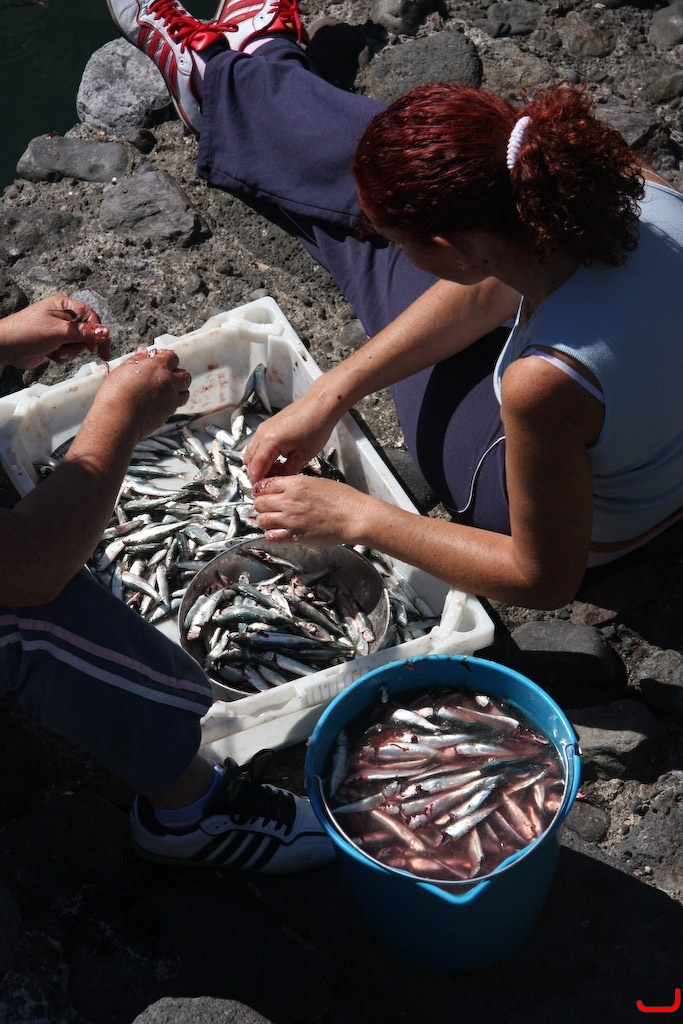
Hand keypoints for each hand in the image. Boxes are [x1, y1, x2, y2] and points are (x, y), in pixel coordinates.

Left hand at [0, 294, 110, 368]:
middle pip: (88, 333)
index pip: (91, 316)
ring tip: (55, 350)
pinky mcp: (57, 343)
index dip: (98, 332)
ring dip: (69, 352)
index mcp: (65, 305)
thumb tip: (105, 331)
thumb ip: (83, 332)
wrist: (6, 347)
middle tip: (71, 348)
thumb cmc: (25, 332)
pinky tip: (51, 354)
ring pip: (80, 345)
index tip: (101, 348)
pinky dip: (63, 356)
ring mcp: (60, 330)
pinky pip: (70, 352)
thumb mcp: (58, 331)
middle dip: (80, 344)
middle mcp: (64, 316)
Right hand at [92, 348, 190, 443]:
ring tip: (166, 389)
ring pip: (185, 392)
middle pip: (184, 375)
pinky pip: (177, 405)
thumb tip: (142, 354)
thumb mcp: (122, 370)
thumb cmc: (116, 395)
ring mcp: (171, 399)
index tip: (158, 358)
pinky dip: (173, 402)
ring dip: (179, 388)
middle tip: (164, 374)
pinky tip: (161, 401)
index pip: (172, 357)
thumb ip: (136, 360)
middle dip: (176, 373)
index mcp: (159, 367)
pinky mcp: (168, 414)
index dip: (165, 356)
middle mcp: (169, 382)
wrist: (118, 419)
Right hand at [243, 394, 336, 482]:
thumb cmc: (315, 428)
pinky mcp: (267, 426)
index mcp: (269, 443)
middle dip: (257, 474)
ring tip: (277, 470)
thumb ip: (287, 472)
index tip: (264, 491)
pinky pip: (258, 444)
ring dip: (259, 464)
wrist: (320, 406)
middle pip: (249, 461)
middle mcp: (261, 434)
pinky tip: (278, 458)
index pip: (255, 469)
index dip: (258, 483)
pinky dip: (263, 454)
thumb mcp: (303, 456)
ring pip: (252, 452)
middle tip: (271, 482)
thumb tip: (278, 481)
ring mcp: (263, 428)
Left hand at [252, 474, 367, 545]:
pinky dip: (272, 534)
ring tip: (273, 520)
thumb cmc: (343, 499)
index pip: (264, 485)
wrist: (354, 516)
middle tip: (267, 508)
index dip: (261, 490)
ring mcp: (290, 519)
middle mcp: (289, 500)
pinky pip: (272, 536)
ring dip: (265, 520)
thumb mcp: (318, 482)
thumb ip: (298, 485)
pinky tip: (279, 532)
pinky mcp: (295, 535)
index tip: (262, 493)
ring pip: (262, 520)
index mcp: (295, 484)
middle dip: (261, 505)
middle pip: (259, 503)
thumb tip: (285, 488)